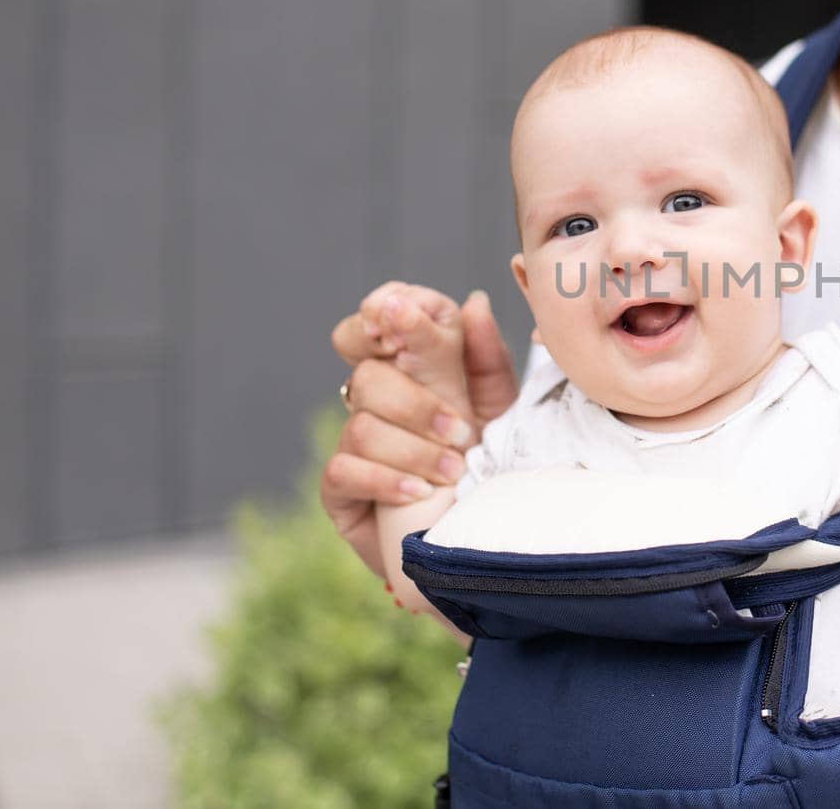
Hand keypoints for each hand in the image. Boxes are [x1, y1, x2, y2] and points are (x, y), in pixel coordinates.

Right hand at [325, 285, 517, 576]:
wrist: (479, 538)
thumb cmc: (489, 462)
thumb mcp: (500, 408)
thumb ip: (485, 357)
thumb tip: (473, 302)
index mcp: (412, 366)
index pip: (380, 319)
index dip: (386, 312)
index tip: (400, 318)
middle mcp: (375, 398)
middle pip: (369, 374)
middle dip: (419, 405)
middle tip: (463, 432)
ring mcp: (352, 442)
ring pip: (363, 425)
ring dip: (415, 451)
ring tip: (454, 472)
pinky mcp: (339, 489)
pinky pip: (345, 469)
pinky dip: (387, 480)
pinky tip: (419, 494)